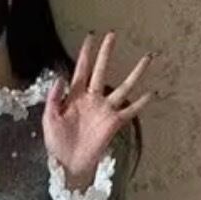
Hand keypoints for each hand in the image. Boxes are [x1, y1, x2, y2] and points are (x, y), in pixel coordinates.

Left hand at [43, 32, 151, 189]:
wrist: (67, 164)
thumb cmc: (56, 143)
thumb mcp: (48, 119)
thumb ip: (53, 98)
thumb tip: (60, 78)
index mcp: (75, 96)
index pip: (81, 69)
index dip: (85, 53)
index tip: (90, 37)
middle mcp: (92, 99)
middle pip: (101, 71)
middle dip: (106, 53)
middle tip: (113, 35)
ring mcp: (105, 110)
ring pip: (123, 87)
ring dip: (135, 73)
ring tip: (146, 59)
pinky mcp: (113, 123)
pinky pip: (130, 111)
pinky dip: (141, 103)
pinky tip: (151, 93)